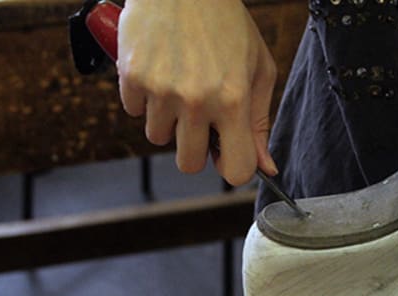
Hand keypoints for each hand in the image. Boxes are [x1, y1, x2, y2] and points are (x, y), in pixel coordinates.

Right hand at [117, 0, 277, 184]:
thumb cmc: (227, 24)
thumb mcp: (258, 68)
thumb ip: (259, 121)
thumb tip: (265, 167)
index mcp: (233, 100)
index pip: (235, 169)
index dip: (233, 167)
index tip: (228, 154)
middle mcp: (196, 100)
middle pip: (188, 164)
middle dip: (195, 149)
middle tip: (200, 120)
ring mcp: (161, 89)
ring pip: (158, 137)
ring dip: (168, 120)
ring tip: (179, 85)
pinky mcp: (132, 76)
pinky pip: (135, 111)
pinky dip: (145, 98)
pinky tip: (159, 70)